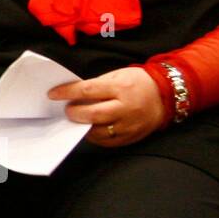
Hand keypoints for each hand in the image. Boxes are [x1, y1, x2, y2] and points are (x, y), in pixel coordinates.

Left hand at [49, 66, 167, 146]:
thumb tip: (72, 95)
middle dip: (75, 113)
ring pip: (99, 131)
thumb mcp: (117, 75)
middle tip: (67, 110)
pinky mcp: (132, 137)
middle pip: (93, 114)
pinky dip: (95, 136)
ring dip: (83, 126)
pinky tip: (89, 129)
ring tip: (77, 120)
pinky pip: (108, 142)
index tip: (53, 94)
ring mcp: (130, 125)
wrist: (166, 96)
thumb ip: (96, 85)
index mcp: (121, 88)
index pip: (88, 91)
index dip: (67, 92)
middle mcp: (126, 108)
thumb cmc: (137, 82)